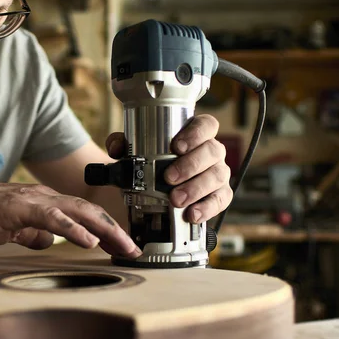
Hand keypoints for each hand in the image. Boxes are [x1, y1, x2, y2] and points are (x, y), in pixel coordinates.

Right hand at [0, 180, 141, 257]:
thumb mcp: (12, 228)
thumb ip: (32, 233)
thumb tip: (48, 244)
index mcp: (44, 201)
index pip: (83, 214)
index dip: (106, 228)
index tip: (123, 246)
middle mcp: (43, 197)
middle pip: (88, 211)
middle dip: (115, 230)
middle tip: (135, 249)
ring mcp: (32, 200)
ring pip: (77, 211)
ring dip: (104, 229)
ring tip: (123, 245)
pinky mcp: (18, 208)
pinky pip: (52, 218)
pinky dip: (73, 229)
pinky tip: (88, 241)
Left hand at [105, 114, 231, 222]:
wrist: (156, 188)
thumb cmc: (151, 163)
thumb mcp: (135, 151)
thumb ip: (122, 144)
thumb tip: (117, 148)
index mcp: (196, 135)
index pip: (207, 125)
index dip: (196, 133)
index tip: (177, 146)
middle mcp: (211, 151)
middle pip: (213, 151)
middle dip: (190, 165)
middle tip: (169, 178)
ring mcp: (218, 172)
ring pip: (218, 176)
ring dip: (196, 188)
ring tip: (176, 199)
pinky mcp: (220, 195)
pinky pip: (221, 200)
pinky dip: (207, 208)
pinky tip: (192, 214)